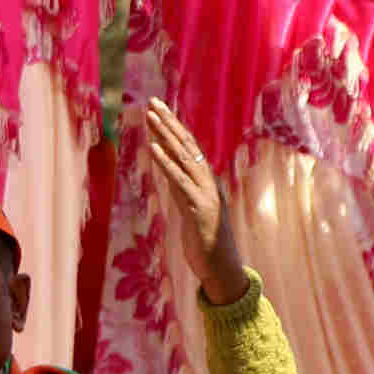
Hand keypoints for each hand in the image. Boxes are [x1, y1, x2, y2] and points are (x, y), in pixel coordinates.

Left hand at [136, 101, 248, 294]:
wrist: (223, 270)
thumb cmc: (207, 245)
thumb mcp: (191, 213)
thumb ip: (183, 192)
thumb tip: (171, 176)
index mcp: (206, 184)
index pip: (189, 150)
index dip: (174, 129)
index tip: (159, 111)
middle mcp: (208, 184)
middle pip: (187, 147)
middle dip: (169, 124)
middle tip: (152, 103)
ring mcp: (205, 194)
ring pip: (184, 158)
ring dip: (165, 136)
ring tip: (150, 117)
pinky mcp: (199, 208)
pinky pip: (180, 181)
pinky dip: (166, 163)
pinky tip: (153, 149)